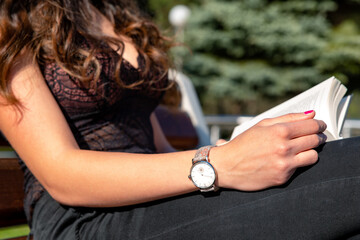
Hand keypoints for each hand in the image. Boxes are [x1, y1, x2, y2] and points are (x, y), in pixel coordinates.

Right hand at [212, 111, 326, 190]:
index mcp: (279, 131)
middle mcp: (284, 148)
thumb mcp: (262, 125)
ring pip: (314, 155)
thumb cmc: (242, 144)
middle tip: (315, 135)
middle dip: (318, 136)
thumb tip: (311, 114)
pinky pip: (300, 168)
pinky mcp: (283, 178)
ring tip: (303, 148)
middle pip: (315, 140)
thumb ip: (288, 118)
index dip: (318, 124)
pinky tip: (287, 159)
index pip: (311, 125)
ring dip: (311, 150)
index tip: (320, 125)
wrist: (226, 166)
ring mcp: (284, 164)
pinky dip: (297, 162)